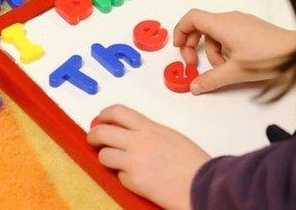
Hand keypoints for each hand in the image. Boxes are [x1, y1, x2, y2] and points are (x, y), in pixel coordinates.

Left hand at [89, 105, 209, 209]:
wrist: (202, 183)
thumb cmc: (192, 162)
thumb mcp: (170, 136)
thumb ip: (148, 133)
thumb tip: (130, 135)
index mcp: (149, 128)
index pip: (117, 112)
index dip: (104, 115)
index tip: (101, 120)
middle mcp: (138, 142)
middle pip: (102, 132)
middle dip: (93, 136)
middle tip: (94, 140)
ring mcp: (133, 162)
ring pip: (104, 155)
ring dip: (107, 158)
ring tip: (116, 162)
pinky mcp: (133, 181)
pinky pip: (119, 177)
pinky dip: (125, 178)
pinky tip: (138, 179)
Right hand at [173, 9, 295, 94]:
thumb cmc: (268, 58)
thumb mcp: (236, 72)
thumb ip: (211, 79)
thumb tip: (194, 86)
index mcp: (223, 24)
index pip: (192, 17)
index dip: (180, 31)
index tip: (179, 49)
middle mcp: (230, 18)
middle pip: (201, 26)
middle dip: (193, 45)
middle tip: (194, 64)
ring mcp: (241, 22)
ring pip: (215, 34)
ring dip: (212, 52)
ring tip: (223, 69)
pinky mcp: (250, 28)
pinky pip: (227, 35)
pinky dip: (224, 49)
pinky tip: (234, 64)